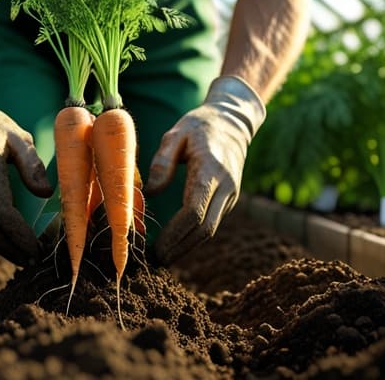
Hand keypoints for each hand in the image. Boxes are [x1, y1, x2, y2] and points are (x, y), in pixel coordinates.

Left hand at [145, 76, 265, 263]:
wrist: (233, 122)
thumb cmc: (199, 126)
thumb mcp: (176, 134)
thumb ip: (162, 162)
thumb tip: (152, 192)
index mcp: (211, 171)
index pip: (195, 212)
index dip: (175, 234)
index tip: (156, 248)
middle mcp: (226, 187)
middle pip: (205, 229)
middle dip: (180, 248)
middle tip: (155, 261)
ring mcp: (231, 195)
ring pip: (210, 230)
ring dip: (187, 246)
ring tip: (162, 257)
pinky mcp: (230, 199)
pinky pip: (212, 222)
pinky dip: (194, 236)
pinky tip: (175, 242)